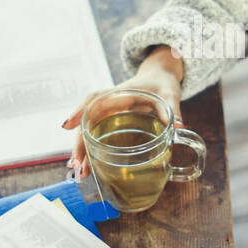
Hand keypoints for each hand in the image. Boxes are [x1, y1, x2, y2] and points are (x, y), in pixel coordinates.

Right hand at [60, 49, 184, 180]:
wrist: (160, 76)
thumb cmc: (163, 83)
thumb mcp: (170, 93)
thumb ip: (173, 108)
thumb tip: (180, 126)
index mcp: (121, 92)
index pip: (96, 100)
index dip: (81, 111)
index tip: (68, 126)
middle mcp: (110, 102)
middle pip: (88, 121)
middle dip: (80, 143)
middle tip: (77, 165)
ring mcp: (109, 112)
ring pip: (89, 130)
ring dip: (83, 150)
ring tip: (80, 171)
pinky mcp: (112, 120)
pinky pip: (96, 133)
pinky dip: (90, 149)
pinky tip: (87, 166)